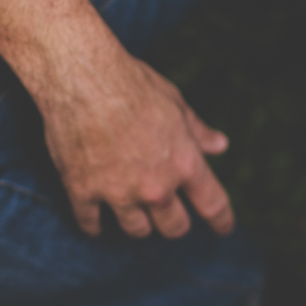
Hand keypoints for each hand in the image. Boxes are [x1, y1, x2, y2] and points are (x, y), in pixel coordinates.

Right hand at [0, 0, 233, 239]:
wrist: (81, 75)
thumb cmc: (132, 82)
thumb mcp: (175, 103)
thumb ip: (197, 131)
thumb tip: (220, 145)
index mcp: (185, 163)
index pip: (213, 204)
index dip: (221, 221)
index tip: (224, 229)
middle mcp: (156, 187)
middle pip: (174, 227)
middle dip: (174, 223)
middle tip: (168, 215)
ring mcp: (118, 193)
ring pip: (136, 231)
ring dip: (137, 224)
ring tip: (132, 212)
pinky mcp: (83, 191)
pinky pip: (90, 224)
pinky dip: (94, 225)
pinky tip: (96, 223)